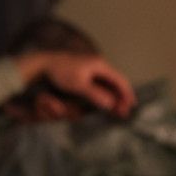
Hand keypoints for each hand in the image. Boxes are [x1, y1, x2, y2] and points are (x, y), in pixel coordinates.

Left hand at [20, 52, 137, 117]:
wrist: (45, 63)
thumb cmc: (61, 72)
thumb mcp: (79, 85)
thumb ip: (96, 95)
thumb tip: (111, 104)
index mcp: (100, 64)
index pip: (119, 80)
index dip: (126, 94)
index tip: (131, 106)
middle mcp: (99, 63)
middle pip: (116, 81)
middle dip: (121, 96)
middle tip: (125, 111)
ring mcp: (93, 66)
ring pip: (109, 82)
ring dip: (114, 95)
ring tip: (118, 109)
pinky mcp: (86, 71)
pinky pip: (102, 82)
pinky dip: (106, 92)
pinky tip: (107, 100)